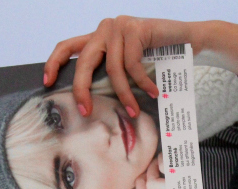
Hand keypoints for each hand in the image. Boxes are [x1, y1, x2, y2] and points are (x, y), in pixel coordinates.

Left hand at [44, 16, 193, 116]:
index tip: (47, 82)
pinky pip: (133, 65)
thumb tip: (91, 101)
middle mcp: (105, 29)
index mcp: (98, 37)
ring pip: (113, 69)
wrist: (189, 39)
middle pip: (85, 62)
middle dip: (82, 89)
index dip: (54, 63)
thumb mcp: (129, 65)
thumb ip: (110, 72)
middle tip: (86, 112)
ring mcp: (119, 26)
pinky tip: (153, 91)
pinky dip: (142, 82)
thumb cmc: (159, 56)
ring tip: (134, 110)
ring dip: (124, 94)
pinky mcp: (135, 28)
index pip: (68, 46)